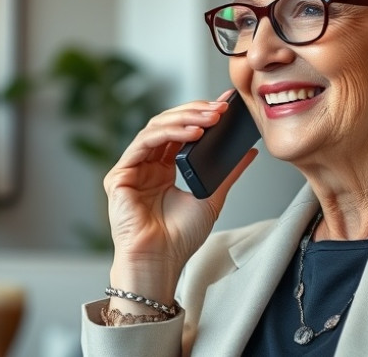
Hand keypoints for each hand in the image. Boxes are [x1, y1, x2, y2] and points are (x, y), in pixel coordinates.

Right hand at [103, 90, 257, 306]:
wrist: (160, 262)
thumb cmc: (180, 239)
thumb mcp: (212, 197)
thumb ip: (227, 173)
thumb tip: (248, 151)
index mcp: (164, 169)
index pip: (181, 132)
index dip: (201, 115)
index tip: (226, 105)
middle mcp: (147, 165)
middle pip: (167, 124)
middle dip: (195, 112)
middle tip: (220, 108)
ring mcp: (132, 169)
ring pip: (155, 128)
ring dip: (184, 119)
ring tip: (210, 118)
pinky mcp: (119, 175)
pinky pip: (144, 143)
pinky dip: (169, 134)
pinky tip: (192, 134)